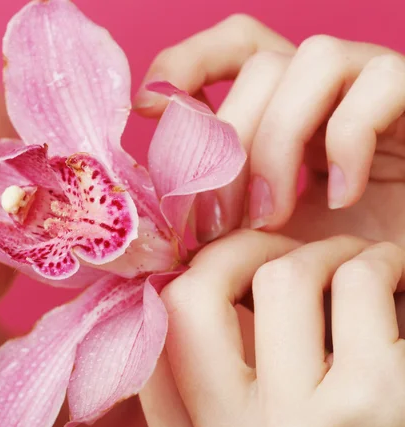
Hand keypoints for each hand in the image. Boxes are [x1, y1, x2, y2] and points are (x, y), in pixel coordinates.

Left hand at [135, 16, 404, 244]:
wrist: (397, 279)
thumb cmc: (335, 259)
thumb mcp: (263, 237)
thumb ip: (218, 219)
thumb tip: (157, 220)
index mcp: (284, 104)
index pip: (236, 48)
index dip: (186, 62)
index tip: (145, 108)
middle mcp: (325, 84)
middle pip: (260, 68)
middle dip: (228, 146)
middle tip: (214, 224)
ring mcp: (374, 83)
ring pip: (310, 62)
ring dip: (277, 144)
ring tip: (272, 218)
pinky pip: (379, 87)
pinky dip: (348, 143)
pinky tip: (340, 199)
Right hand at [140, 230, 404, 426]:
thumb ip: (204, 409)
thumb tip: (174, 309)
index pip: (150, 347)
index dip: (178, 283)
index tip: (225, 270)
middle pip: (192, 299)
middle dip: (240, 251)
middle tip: (286, 252)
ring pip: (286, 276)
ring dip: (332, 253)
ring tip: (363, 269)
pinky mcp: (381, 402)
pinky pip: (362, 282)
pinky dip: (386, 264)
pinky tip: (401, 283)